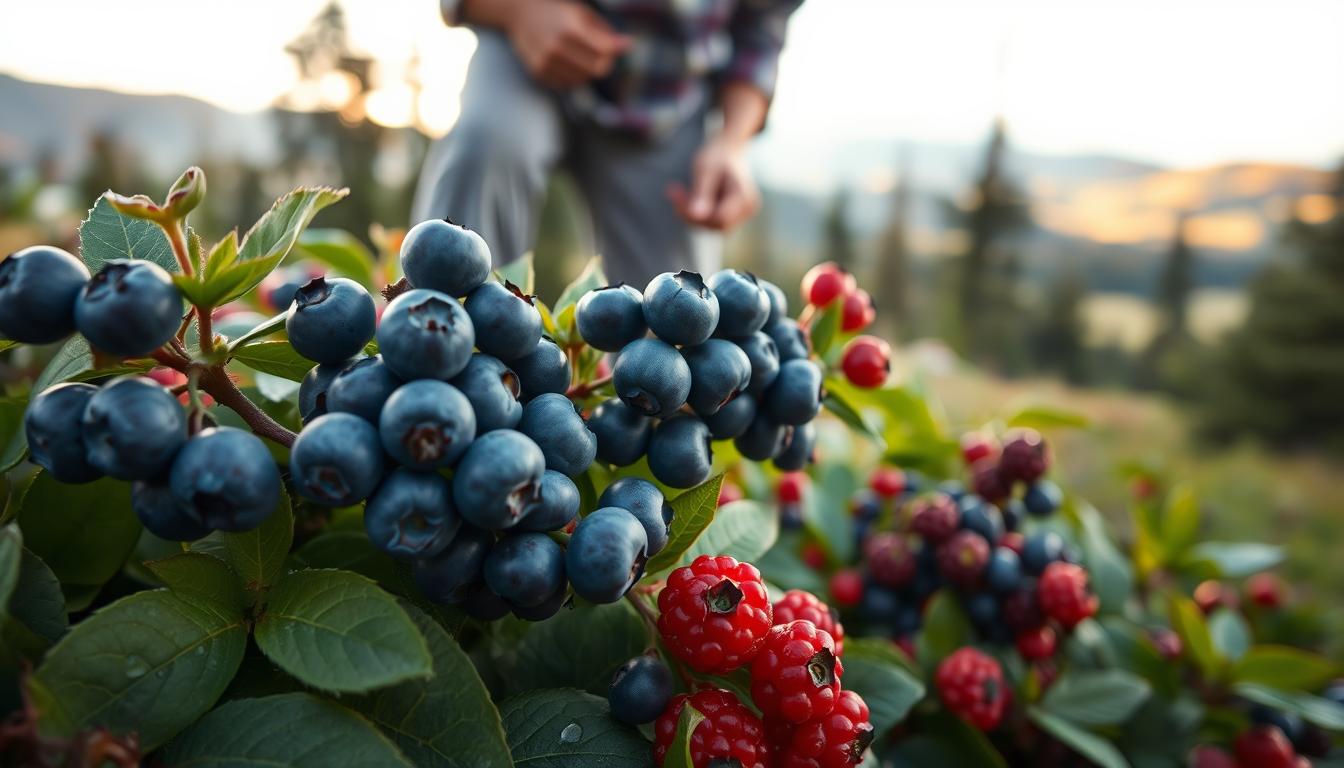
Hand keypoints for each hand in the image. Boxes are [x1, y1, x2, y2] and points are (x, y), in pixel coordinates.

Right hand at [504, 0, 630, 88]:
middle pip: (597, 69)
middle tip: (600, 52)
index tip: (615, 47)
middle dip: (603, 62)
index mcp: (572, 27)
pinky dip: (572, 76)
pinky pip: (567, 84)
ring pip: (583, 80)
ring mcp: (546, 61)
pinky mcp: (538, 72)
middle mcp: (558, 45)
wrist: (520, 13)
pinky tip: (565, 60)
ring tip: (580, 54)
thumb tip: (628, 46)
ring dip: (587, 70)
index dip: (614, 52)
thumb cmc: (557, 11)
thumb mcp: (582, 13)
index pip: (605, 52)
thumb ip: (605, 32)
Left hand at [668, 137, 759, 231]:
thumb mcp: (705, 171)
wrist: (727, 149)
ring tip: (677, 191)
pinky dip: (696, 211)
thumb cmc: (716, 156)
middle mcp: (748, 208)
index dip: (695, 214)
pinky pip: (711, 222)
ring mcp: (742, 214)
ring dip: (691, 213)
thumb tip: (697, 216)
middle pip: (715, 224)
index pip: (719, 219)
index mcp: (744, 196)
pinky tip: (686, 195)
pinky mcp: (733, 216)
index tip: (674, 195)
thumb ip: (702, 193)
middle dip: (691, 213)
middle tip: (672, 192)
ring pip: (711, 226)